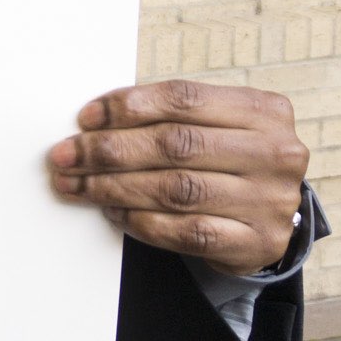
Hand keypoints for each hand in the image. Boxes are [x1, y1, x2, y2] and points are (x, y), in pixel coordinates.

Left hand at [49, 81, 308, 275]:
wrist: (267, 219)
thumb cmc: (226, 161)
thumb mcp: (214, 125)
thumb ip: (166, 117)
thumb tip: (93, 120)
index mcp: (262, 110)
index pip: (184, 99)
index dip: (128, 106)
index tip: (86, 118)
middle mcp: (274, 153)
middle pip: (176, 144)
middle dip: (110, 149)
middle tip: (66, 155)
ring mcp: (269, 200)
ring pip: (176, 189)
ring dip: (115, 187)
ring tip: (77, 185)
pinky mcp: (257, 242)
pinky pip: (186, 231)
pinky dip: (142, 221)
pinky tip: (113, 212)